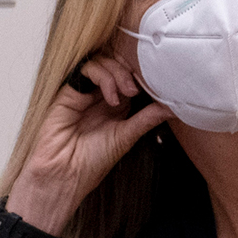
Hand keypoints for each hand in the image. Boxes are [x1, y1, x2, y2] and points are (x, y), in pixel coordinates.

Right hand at [6, 41, 162, 227]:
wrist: (65, 175)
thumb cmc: (91, 162)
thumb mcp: (127, 136)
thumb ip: (147, 119)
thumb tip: (172, 107)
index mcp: (115, 105)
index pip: (130, 76)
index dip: (141, 74)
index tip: (156, 81)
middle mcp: (99, 95)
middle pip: (116, 64)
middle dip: (130, 69)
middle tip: (139, 87)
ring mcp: (84, 92)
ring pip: (102, 62)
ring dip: (119, 72)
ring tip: (128, 92)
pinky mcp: (69, 91)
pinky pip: (87, 69)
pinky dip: (104, 77)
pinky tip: (111, 98)